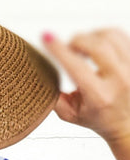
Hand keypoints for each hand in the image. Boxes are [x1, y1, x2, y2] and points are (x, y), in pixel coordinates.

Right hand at [42, 27, 129, 143]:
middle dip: (75, 41)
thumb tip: (39, 68)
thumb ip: (51, 94)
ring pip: (109, 36)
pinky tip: (97, 44)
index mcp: (100, 96)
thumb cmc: (97, 117)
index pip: (76, 66)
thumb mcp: (68, 113)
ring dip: (90, 37)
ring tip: (83, 48)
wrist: (128, 124)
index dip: (58, 49)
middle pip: (97, 45)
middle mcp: (121, 81)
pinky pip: (119, 34)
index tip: (45, 36)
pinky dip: (102, 34)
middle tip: (68, 49)